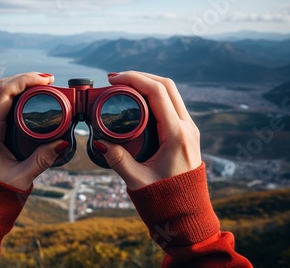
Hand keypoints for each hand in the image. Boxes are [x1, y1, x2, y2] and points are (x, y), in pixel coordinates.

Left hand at [0, 73, 67, 189]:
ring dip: (17, 84)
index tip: (47, 79)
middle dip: (24, 78)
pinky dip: (11, 94)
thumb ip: (42, 160)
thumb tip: (63, 142)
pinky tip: (27, 97)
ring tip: (41, 86)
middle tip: (49, 81)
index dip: (26, 80)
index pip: (4, 93)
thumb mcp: (22, 178)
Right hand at [97, 71, 201, 189]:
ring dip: (148, 84)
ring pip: (171, 93)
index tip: (113, 79)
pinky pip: (172, 104)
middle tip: (116, 80)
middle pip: (167, 85)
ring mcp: (189, 129)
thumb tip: (100, 142)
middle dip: (141, 76)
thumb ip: (118, 160)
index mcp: (177, 135)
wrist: (187, 213)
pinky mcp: (187, 133)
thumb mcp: (137, 181)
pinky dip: (155, 96)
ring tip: (124, 87)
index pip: (157, 92)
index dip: (134, 79)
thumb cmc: (166, 200)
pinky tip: (138, 102)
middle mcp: (187, 127)